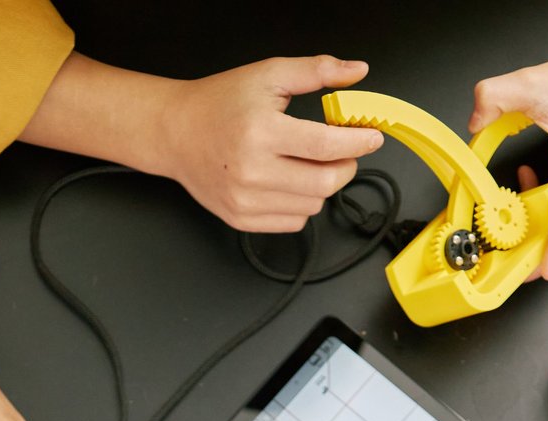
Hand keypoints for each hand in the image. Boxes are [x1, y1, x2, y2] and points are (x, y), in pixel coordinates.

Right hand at [156, 55, 383, 231]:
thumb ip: (316, 71)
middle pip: (325, 183)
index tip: (371, 137)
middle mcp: (252, 171)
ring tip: (309, 163)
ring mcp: (246, 201)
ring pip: (312, 206)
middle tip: (344, 151)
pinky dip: (302, 204)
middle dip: (346, 166)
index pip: (326, 145)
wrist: (177, 133)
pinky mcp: (242, 220)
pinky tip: (290, 182)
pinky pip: (293, 223)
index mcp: (261, 131)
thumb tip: (357, 71)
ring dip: (322, 186)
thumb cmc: (220, 103)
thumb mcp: (269, 75)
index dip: (357, 142)